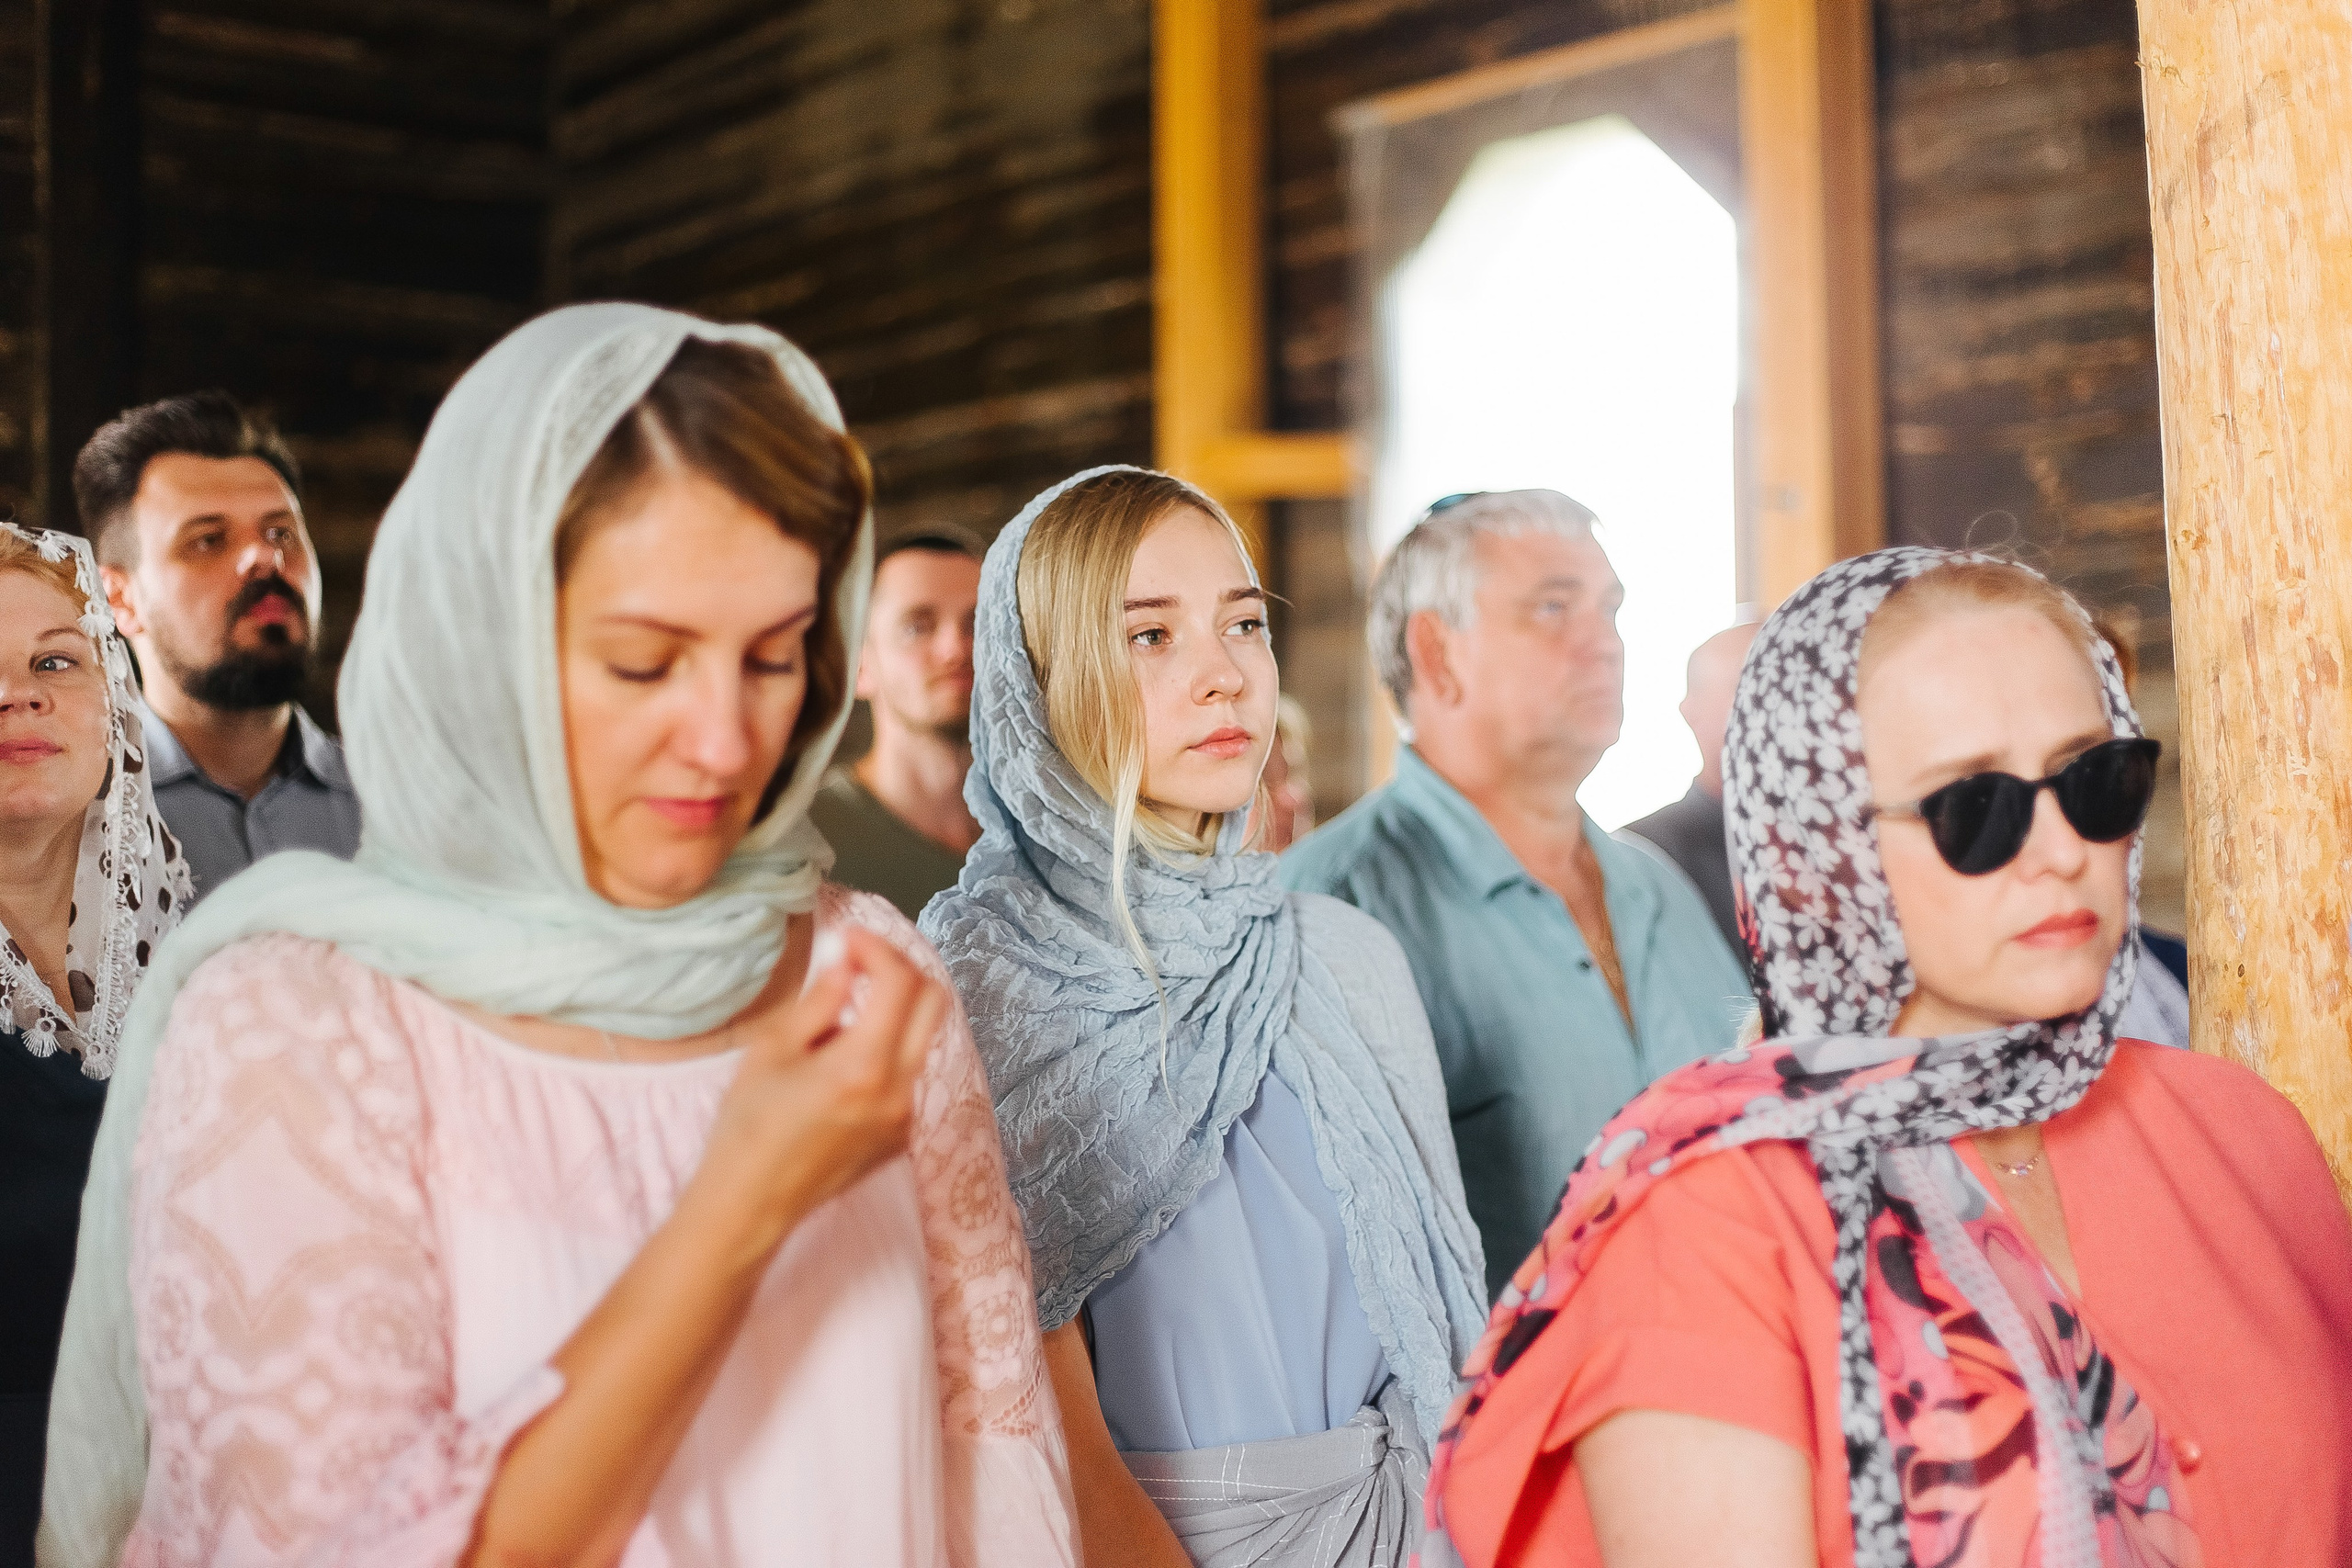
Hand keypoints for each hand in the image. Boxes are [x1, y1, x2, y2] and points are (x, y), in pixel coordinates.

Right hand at [693, 926, 946, 1258]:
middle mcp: (899, 1091)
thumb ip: (821, 999)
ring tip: (837, 1019)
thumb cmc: (747, 1126)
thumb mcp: (773, 1050)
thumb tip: (847, 957)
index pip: (900, 982)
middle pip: (933, 1003)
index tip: (847, 939)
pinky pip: (906, 1076)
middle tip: (859, 962)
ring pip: (919, 1040)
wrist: (749, 1204)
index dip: (876, 948)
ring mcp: (905, 1118)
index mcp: (866, 1065)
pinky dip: (885, 1052)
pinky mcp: (900, 1137)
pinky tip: (839, 1066)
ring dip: (892, 1013)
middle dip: (900, 972)